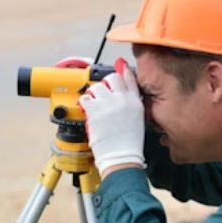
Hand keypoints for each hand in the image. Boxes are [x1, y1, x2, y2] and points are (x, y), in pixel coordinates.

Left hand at [78, 58, 145, 173]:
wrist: (121, 157)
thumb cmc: (129, 144)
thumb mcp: (137, 120)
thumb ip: (130, 105)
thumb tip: (121, 97)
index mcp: (135, 102)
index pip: (130, 78)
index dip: (123, 70)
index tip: (120, 66)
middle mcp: (123, 99)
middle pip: (111, 78)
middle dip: (105, 83)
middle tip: (102, 93)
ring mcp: (108, 104)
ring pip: (96, 87)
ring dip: (93, 94)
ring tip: (94, 104)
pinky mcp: (95, 111)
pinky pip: (85, 98)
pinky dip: (84, 103)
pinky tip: (87, 109)